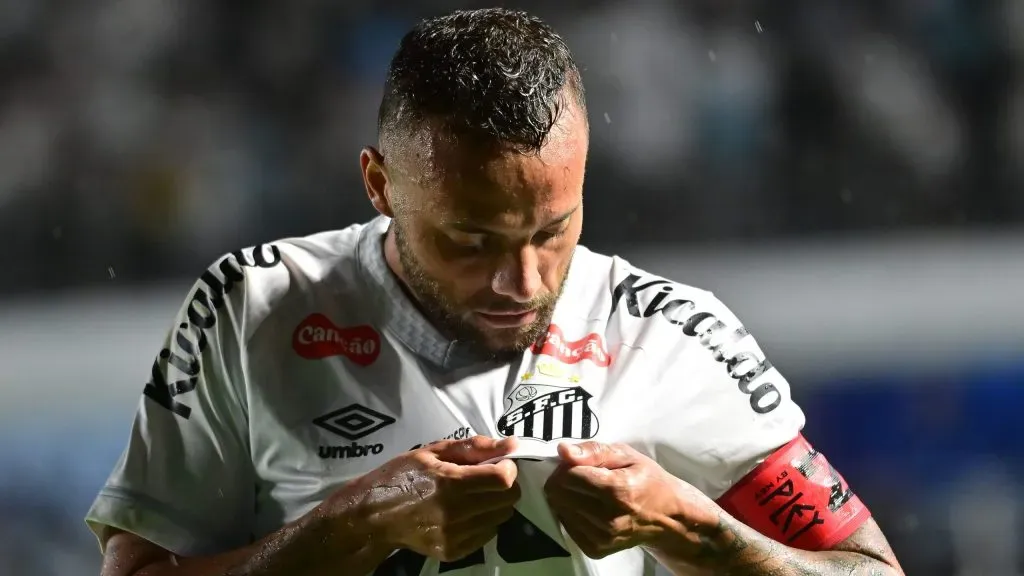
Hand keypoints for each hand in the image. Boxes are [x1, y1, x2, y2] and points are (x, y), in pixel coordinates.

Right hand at [346, 435, 520, 562]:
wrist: (374, 516)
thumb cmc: (402, 476)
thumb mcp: (433, 451)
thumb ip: (474, 447)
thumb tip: (511, 445)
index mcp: (450, 483)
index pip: (503, 480)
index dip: (507, 468)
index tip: (499, 463)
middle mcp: (455, 513)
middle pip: (507, 500)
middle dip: (505, 485)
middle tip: (488, 478)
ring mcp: (454, 536)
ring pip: (501, 518)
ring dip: (496, 504)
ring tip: (475, 495)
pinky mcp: (453, 552)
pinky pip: (488, 535)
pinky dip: (485, 521)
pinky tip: (467, 512)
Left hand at [544, 441, 718, 559]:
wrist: (668, 517)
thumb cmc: (648, 481)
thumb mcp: (627, 455)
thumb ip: (594, 451)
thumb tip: (563, 450)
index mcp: (616, 490)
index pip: (567, 476)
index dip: (566, 465)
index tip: (577, 463)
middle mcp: (607, 518)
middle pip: (558, 494)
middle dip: (562, 480)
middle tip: (581, 476)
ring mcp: (601, 537)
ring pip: (559, 510)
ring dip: (566, 497)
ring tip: (587, 492)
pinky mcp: (596, 549)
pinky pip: (566, 526)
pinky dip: (571, 514)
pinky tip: (588, 507)